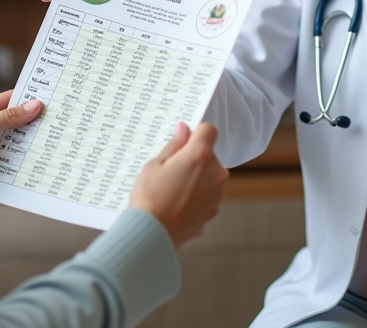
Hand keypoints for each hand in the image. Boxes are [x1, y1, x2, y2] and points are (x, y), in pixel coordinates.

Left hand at [0, 90, 42, 209]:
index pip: (8, 101)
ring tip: (52, 142)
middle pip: (15, 123)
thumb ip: (6, 119)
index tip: (49, 98)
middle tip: (56, 122)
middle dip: (33, 124)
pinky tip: (38, 162)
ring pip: (16, 145)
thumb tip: (32, 106)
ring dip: (29, 145)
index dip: (27, 99)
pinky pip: (12, 164)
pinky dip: (23, 163)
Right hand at [128, 122, 228, 247]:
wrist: (152, 235)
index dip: (196, 132)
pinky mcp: (212, 210)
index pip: (209, 130)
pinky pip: (206, 194)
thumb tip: (183, 130)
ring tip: (171, 189)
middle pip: (209, 155)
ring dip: (196, 177)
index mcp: (200, 156)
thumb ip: (174, 145)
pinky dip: (195, 195)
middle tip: (170, 169)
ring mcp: (216, 194)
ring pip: (209, 175)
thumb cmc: (150, 198)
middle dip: (193, 157)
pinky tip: (176, 202)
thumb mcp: (155, 164)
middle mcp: (215, 174)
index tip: (183, 140)